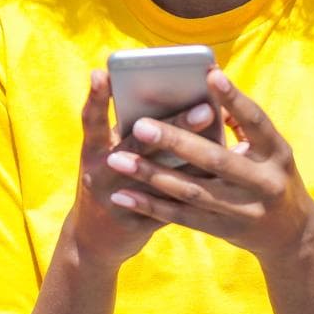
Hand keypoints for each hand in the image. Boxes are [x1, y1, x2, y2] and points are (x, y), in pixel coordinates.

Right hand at [68, 69, 218, 266]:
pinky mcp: (136, 224)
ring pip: (159, 177)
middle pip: (136, 145)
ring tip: (220, 146)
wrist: (93, 241)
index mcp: (91, 152)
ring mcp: (117, 201)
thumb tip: (175, 99)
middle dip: (172, 125)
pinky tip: (221, 179)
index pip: (91, 120)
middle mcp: (100, 174)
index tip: (105, 71)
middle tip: (205, 108)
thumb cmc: (110, 182)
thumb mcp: (107, 155)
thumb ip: (132, 132)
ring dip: (192, 160)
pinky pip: (169, 205)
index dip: (97, 97)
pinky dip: (194, 189)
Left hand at [103, 68, 313, 261]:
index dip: (235, 98)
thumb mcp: (271, 151)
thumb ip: (243, 124)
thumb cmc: (271, 176)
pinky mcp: (224, 230)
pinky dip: (151, 206)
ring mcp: (245, 210)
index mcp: (277, 152)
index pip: (256, 121)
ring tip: (118, 160)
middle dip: (176, 142)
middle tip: (140, 125)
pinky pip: (182, 217)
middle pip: (216, 159)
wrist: (291, 234)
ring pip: (192, 191)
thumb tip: (207, 92)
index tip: (209, 73)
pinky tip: (123, 196)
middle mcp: (264, 182)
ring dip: (152, 175)